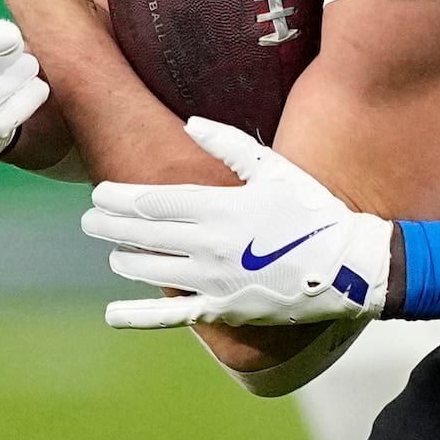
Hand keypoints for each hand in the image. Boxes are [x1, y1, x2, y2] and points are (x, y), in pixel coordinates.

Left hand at [84, 119, 398, 328]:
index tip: (99, 193)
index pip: (151, 201)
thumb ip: (228, 144)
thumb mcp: (276, 169)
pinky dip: (138, 316)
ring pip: (149, 269)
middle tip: (90, 219)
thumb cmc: (315, 212)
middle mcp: (208, 245)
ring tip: (114, 252)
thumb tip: (189, 123)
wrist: (349, 266)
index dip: (118, 198)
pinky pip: (172, 315)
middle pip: (141, 233)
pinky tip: (112, 314)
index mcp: (219, 207)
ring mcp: (213, 281)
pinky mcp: (223, 310)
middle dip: (108, 225)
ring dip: (123, 258)